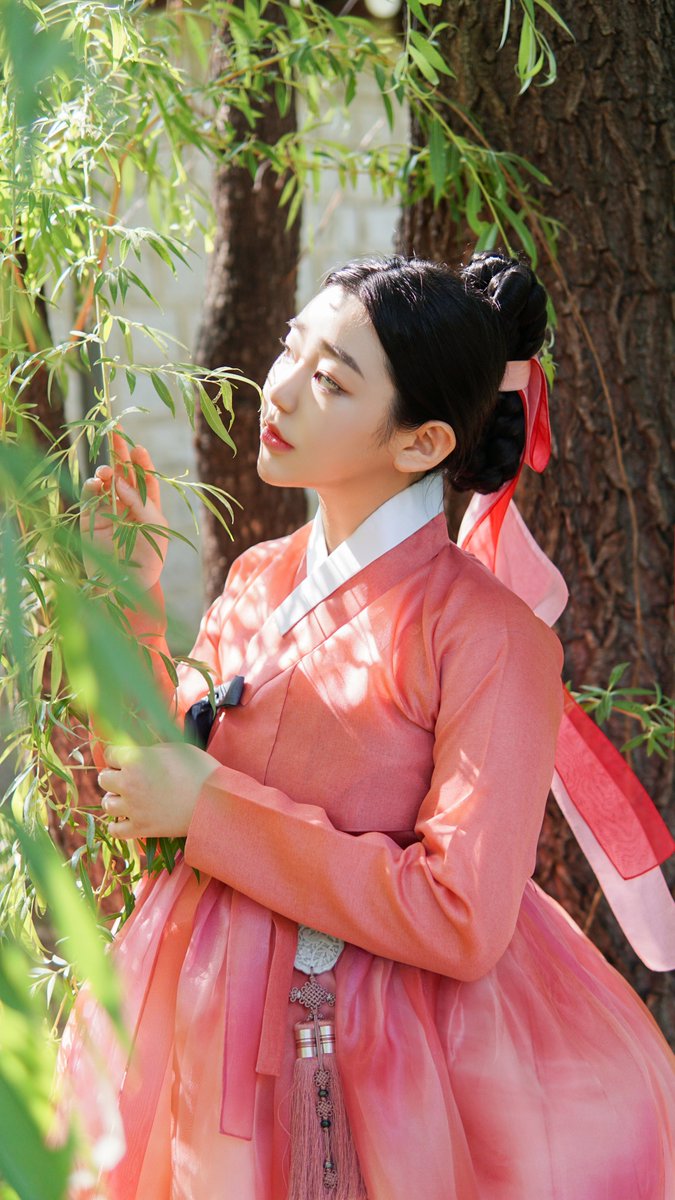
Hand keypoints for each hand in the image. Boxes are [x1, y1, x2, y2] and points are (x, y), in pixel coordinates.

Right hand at [80, 431, 167, 589]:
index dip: (142, 462)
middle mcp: (128, 506)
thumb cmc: (149, 558)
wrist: (127, 587)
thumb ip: (138, 502)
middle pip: (124, 475)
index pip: (145, 479)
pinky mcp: (90, 520)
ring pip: (105, 484)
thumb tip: (117, 480)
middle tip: (115, 435)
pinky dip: (91, 488)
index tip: (138, 447)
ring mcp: (108, 512)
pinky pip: (89, 498)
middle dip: (120, 455)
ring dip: (105, 473)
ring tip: (105, 472)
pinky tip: (96, 483)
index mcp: (149, 507)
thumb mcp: (153, 527)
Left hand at [97, 742, 218, 839]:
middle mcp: (129, 783)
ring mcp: (133, 808)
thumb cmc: (199, 769)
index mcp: (136, 759)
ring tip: (129, 798)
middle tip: (129, 778)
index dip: (118, 756)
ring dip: (115, 799)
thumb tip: (137, 753)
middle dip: (114, 776)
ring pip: (106, 804)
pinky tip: (127, 819)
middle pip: (103, 779)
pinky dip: (117, 825)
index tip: (127, 759)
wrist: (215, 800)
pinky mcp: (141, 828)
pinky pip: (115, 830)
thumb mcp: (175, 748)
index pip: (109, 754)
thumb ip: (150, 750)